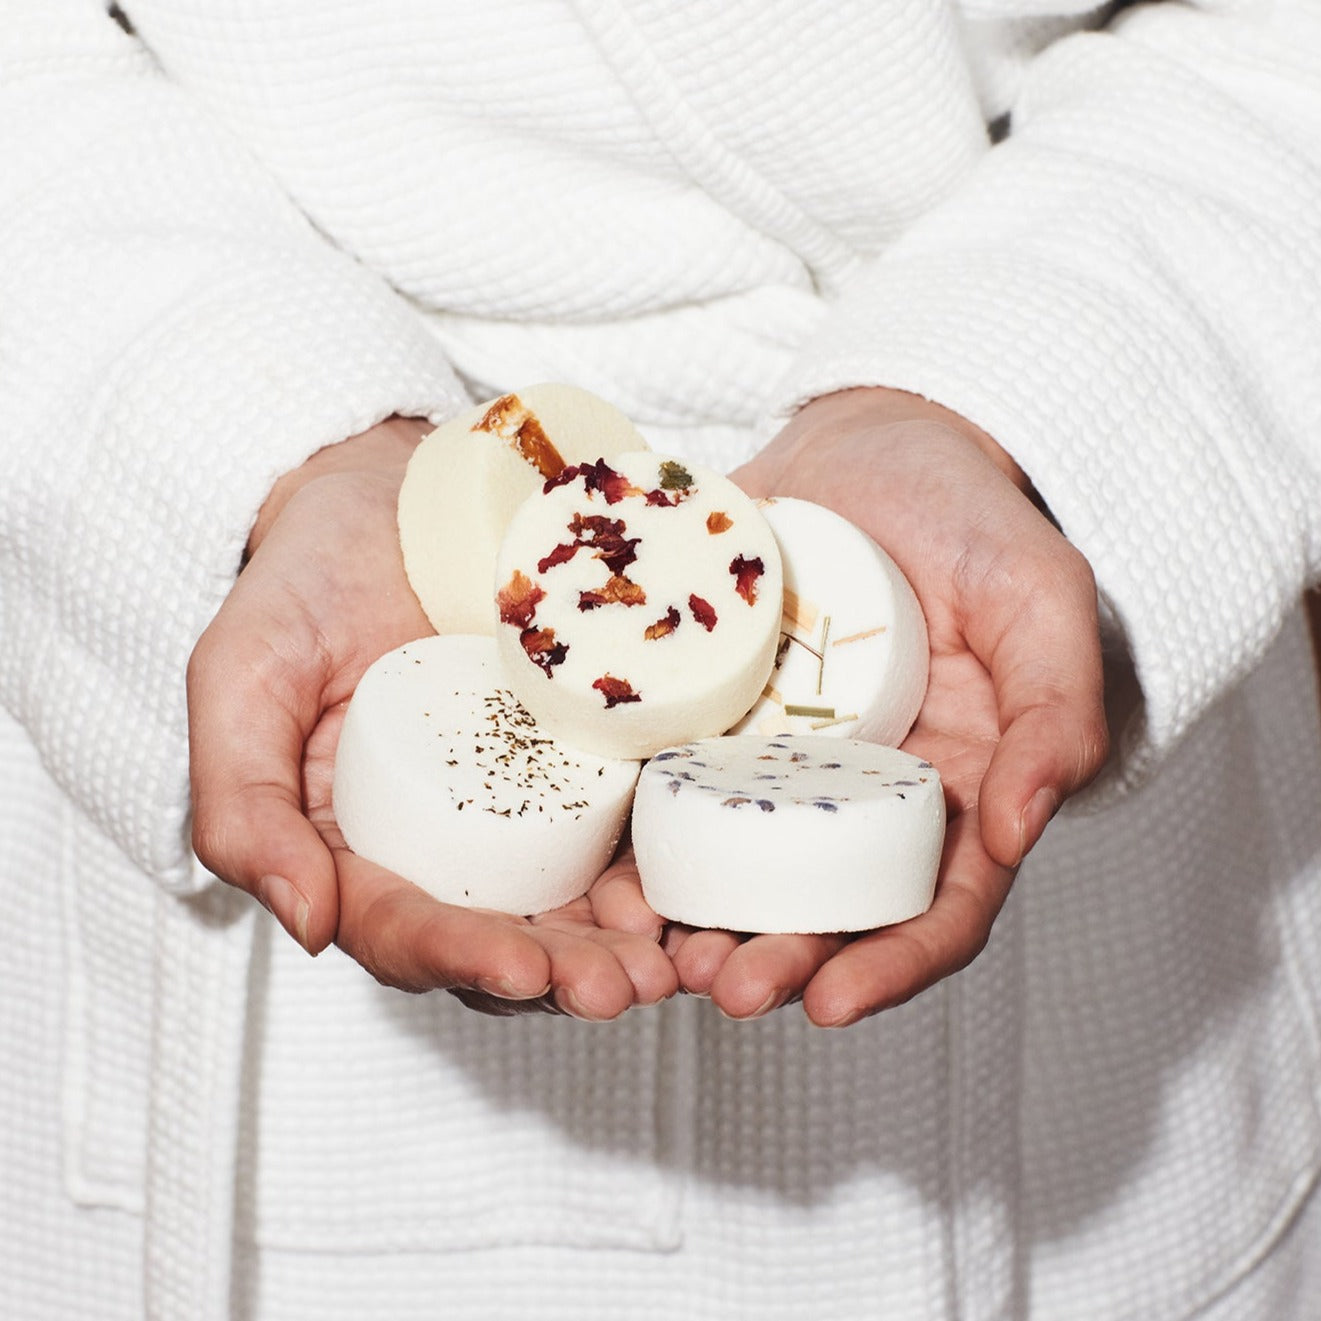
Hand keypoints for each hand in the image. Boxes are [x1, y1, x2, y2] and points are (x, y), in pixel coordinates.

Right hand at [187, 416, 675, 1017]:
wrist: (398, 495)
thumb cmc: (306, 584)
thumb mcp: (243, 677)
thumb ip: (242, 800)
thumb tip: (306, 924)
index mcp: (361, 846)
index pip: (404, 928)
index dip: (459, 956)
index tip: (519, 965)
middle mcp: (449, 845)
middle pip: (508, 936)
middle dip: (565, 971)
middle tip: (623, 983)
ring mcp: (529, 807)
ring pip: (578, 904)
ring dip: (627, 944)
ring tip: (675, 959)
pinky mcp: (592, 760)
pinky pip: (632, 826)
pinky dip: (666, 867)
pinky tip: (701, 883)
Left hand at [637, 388, 1108, 1025]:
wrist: (872, 440)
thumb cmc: (971, 516)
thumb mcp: (1039, 598)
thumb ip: (1056, 708)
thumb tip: (1023, 828)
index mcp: (947, 786)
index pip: (931, 907)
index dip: (888, 967)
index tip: (830, 1006)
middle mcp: (853, 792)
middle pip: (819, 904)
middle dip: (774, 957)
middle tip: (721, 984)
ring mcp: (771, 756)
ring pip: (733, 862)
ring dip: (693, 918)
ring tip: (648, 946)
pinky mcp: (703, 711)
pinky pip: (666, 782)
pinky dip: (636, 832)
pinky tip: (602, 865)